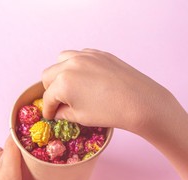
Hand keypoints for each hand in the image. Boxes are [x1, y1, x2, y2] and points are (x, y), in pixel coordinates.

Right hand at [42, 48, 176, 137]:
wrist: (140, 102)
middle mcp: (70, 64)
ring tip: (71, 87)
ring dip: (61, 73)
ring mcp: (86, 55)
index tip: (50, 116)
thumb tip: (58, 111)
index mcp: (63, 82)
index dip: (48, 109)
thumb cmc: (110, 113)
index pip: (48, 97)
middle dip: (51, 90)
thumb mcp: (81, 117)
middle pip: (48, 75)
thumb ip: (64, 113)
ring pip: (62, 60)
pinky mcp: (99, 53)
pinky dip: (77, 66)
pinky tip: (86, 78)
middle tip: (60, 102)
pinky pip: (79, 56)